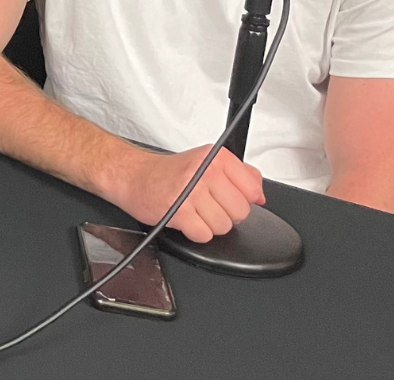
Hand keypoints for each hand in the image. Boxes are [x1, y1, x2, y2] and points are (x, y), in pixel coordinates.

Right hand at [107, 145, 266, 242]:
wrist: (133, 176)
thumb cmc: (168, 172)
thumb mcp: (206, 162)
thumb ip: (240, 175)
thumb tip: (260, 196)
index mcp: (216, 158)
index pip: (252, 189)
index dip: (242, 198)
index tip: (226, 195)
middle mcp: (204, 172)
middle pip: (241, 212)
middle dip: (225, 214)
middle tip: (206, 204)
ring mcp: (191, 192)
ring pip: (224, 226)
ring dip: (209, 224)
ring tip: (194, 211)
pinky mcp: (178, 212)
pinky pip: (204, 235)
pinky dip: (195, 232)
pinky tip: (185, 219)